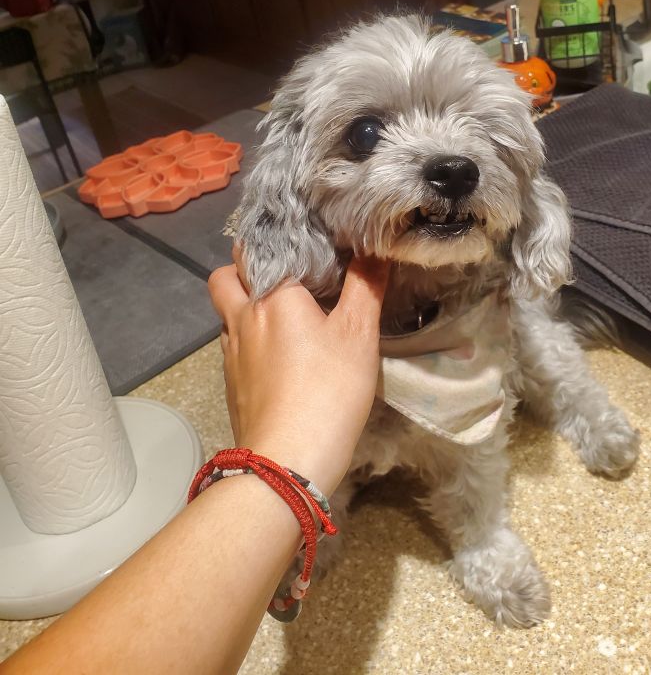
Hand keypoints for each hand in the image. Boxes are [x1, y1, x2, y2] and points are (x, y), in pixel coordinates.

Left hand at [208, 256, 389, 495]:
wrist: (287, 462)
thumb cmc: (327, 390)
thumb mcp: (359, 335)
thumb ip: (366, 288)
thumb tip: (373, 250)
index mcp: (272, 295)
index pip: (255, 249)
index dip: (272, 239)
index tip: (297, 240)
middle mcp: (242, 317)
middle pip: (225, 276)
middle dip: (244, 269)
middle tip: (280, 275)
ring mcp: (231, 353)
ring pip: (226, 312)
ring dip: (244, 305)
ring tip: (280, 313)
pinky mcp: (231, 383)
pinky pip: (232, 345)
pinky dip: (248, 339)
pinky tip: (276, 354)